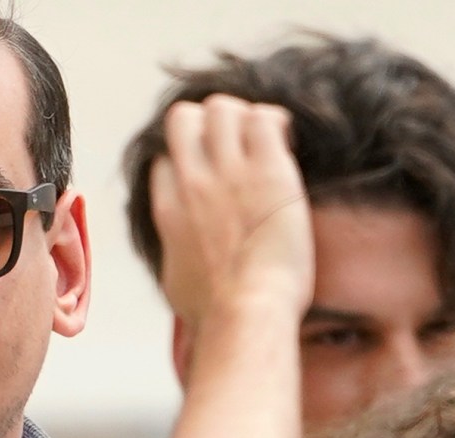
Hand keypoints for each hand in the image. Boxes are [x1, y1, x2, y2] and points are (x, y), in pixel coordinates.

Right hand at [149, 95, 314, 323]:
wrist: (245, 313)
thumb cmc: (215, 313)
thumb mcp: (175, 284)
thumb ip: (173, 256)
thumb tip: (177, 259)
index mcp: (169, 210)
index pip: (166, 159)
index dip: (188, 161)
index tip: (211, 174)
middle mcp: (192, 183)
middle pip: (185, 118)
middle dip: (209, 122)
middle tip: (237, 144)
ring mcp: (228, 173)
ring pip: (223, 108)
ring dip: (245, 117)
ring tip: (267, 141)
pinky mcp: (268, 170)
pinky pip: (265, 118)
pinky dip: (276, 123)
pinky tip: (288, 143)